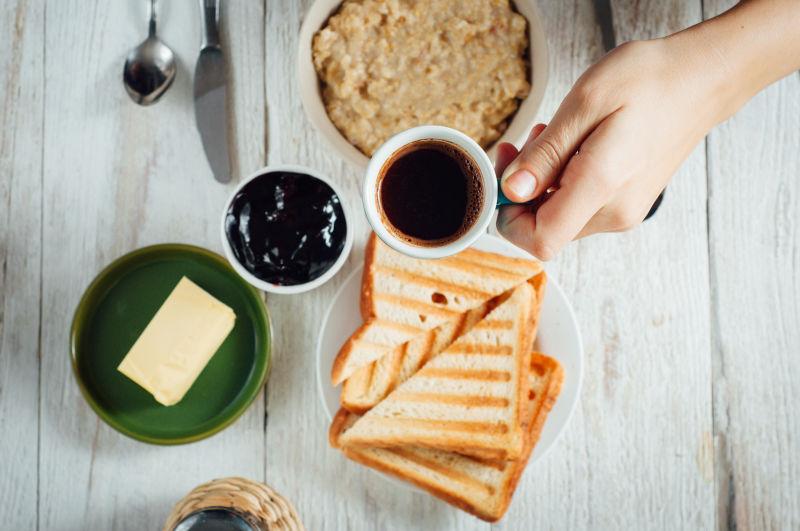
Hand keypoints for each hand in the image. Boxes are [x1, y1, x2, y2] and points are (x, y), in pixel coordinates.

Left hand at [496, 39, 727, 259]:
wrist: (701, 80)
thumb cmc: (648, 81)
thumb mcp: (585, 103)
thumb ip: (546, 155)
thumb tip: (512, 192)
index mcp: (602, 186)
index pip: (540, 240)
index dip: (509, 218)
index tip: (505, 177)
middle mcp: (614, 212)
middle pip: (545, 229)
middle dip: (522, 192)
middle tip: (523, 144)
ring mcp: (623, 212)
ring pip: (559, 217)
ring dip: (542, 184)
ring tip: (552, 136)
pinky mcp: (626, 205)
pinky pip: (578, 207)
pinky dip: (562, 182)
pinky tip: (571, 147)